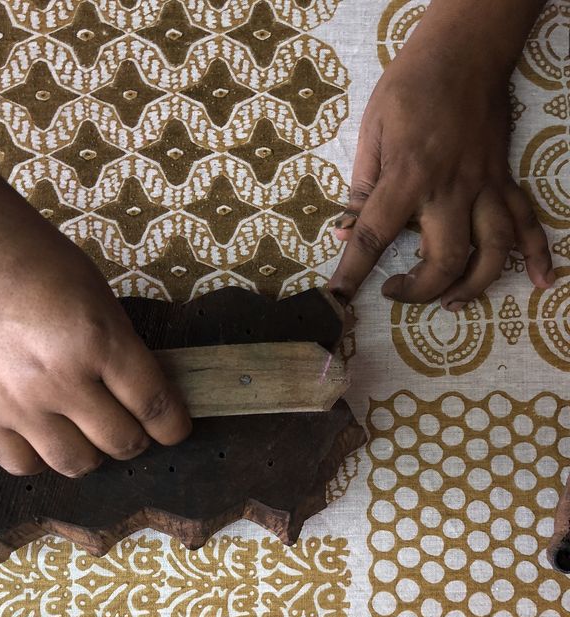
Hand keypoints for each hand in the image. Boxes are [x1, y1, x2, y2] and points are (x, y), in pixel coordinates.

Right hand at [0, 191, 191, 476]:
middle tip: (131, 426)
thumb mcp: (95, 292)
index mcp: (97, 340)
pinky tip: (45, 438)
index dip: (172, 425)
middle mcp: (59, 378)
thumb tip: (140, 393)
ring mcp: (17, 401)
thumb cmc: (30, 255)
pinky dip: (42, 457)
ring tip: (88, 434)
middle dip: (135, 437)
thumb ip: (118, 346)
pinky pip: (22, 463)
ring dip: (92, 453)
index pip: (153, 405)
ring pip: (75, 462)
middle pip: (120, 441)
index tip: (174, 429)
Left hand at [328, 21, 553, 307]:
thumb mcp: (372, 131)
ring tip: (452, 303)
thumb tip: (345, 231)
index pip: (375, 236)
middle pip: (445, 258)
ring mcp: (484, 186)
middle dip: (421, 290)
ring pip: (492, 251)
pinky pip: (526, 221)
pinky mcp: (503, 180)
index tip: (338, 299)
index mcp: (408, 176)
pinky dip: (537, 253)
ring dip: (473, 286)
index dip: (353, 273)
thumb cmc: (410, 87)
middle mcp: (450, 188)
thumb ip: (362, 187)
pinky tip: (541, 280)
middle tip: (397, 291)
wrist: (465, 50)